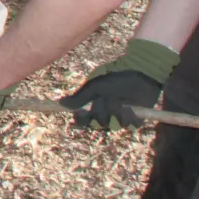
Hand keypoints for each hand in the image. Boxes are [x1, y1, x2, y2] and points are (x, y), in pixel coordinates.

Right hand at [60, 38, 178, 129]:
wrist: (138, 72)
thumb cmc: (114, 77)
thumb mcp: (95, 86)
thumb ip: (80, 97)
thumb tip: (61, 103)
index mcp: (94, 106)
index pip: (83, 120)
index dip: (81, 119)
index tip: (81, 112)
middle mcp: (106, 115)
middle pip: (98, 124)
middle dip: (100, 113)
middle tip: (104, 100)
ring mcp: (120, 118)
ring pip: (113, 125)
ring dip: (115, 112)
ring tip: (119, 101)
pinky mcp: (135, 120)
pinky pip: (130, 125)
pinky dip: (129, 116)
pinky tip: (130, 106)